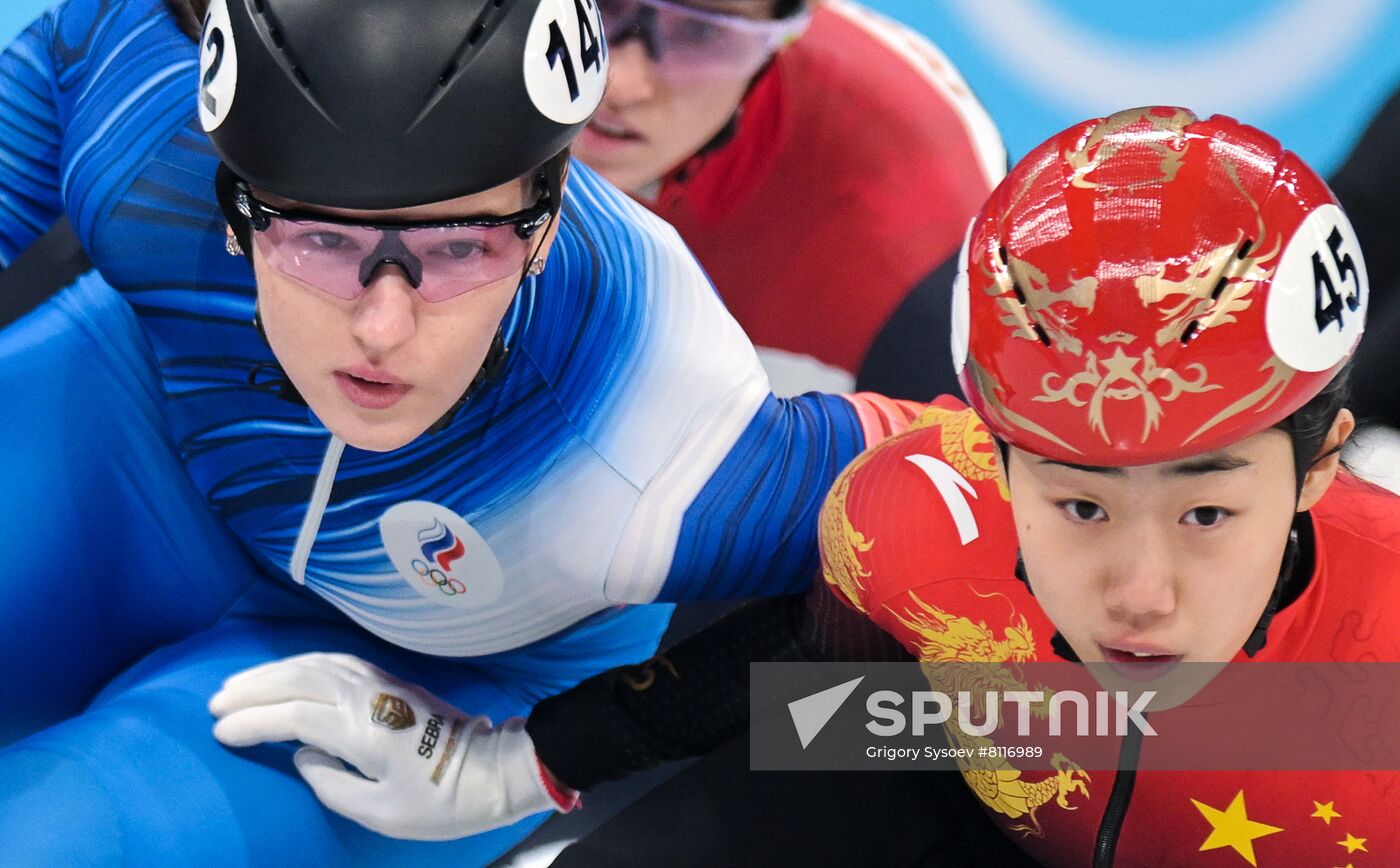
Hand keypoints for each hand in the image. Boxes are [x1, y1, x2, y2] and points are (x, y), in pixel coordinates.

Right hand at [208, 652, 575, 839]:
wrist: (493, 771)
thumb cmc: (439, 801)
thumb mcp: (380, 812)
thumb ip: (331, 784)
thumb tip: (302, 755)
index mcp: (362, 731)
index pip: (293, 716)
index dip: (252, 722)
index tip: (220, 732)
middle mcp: (368, 698)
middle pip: (298, 680)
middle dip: (253, 688)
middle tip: (215, 703)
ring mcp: (381, 684)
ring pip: (316, 665)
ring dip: (274, 672)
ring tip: (240, 685)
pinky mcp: (392, 682)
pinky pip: (336, 663)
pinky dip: (305, 664)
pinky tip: (290, 672)